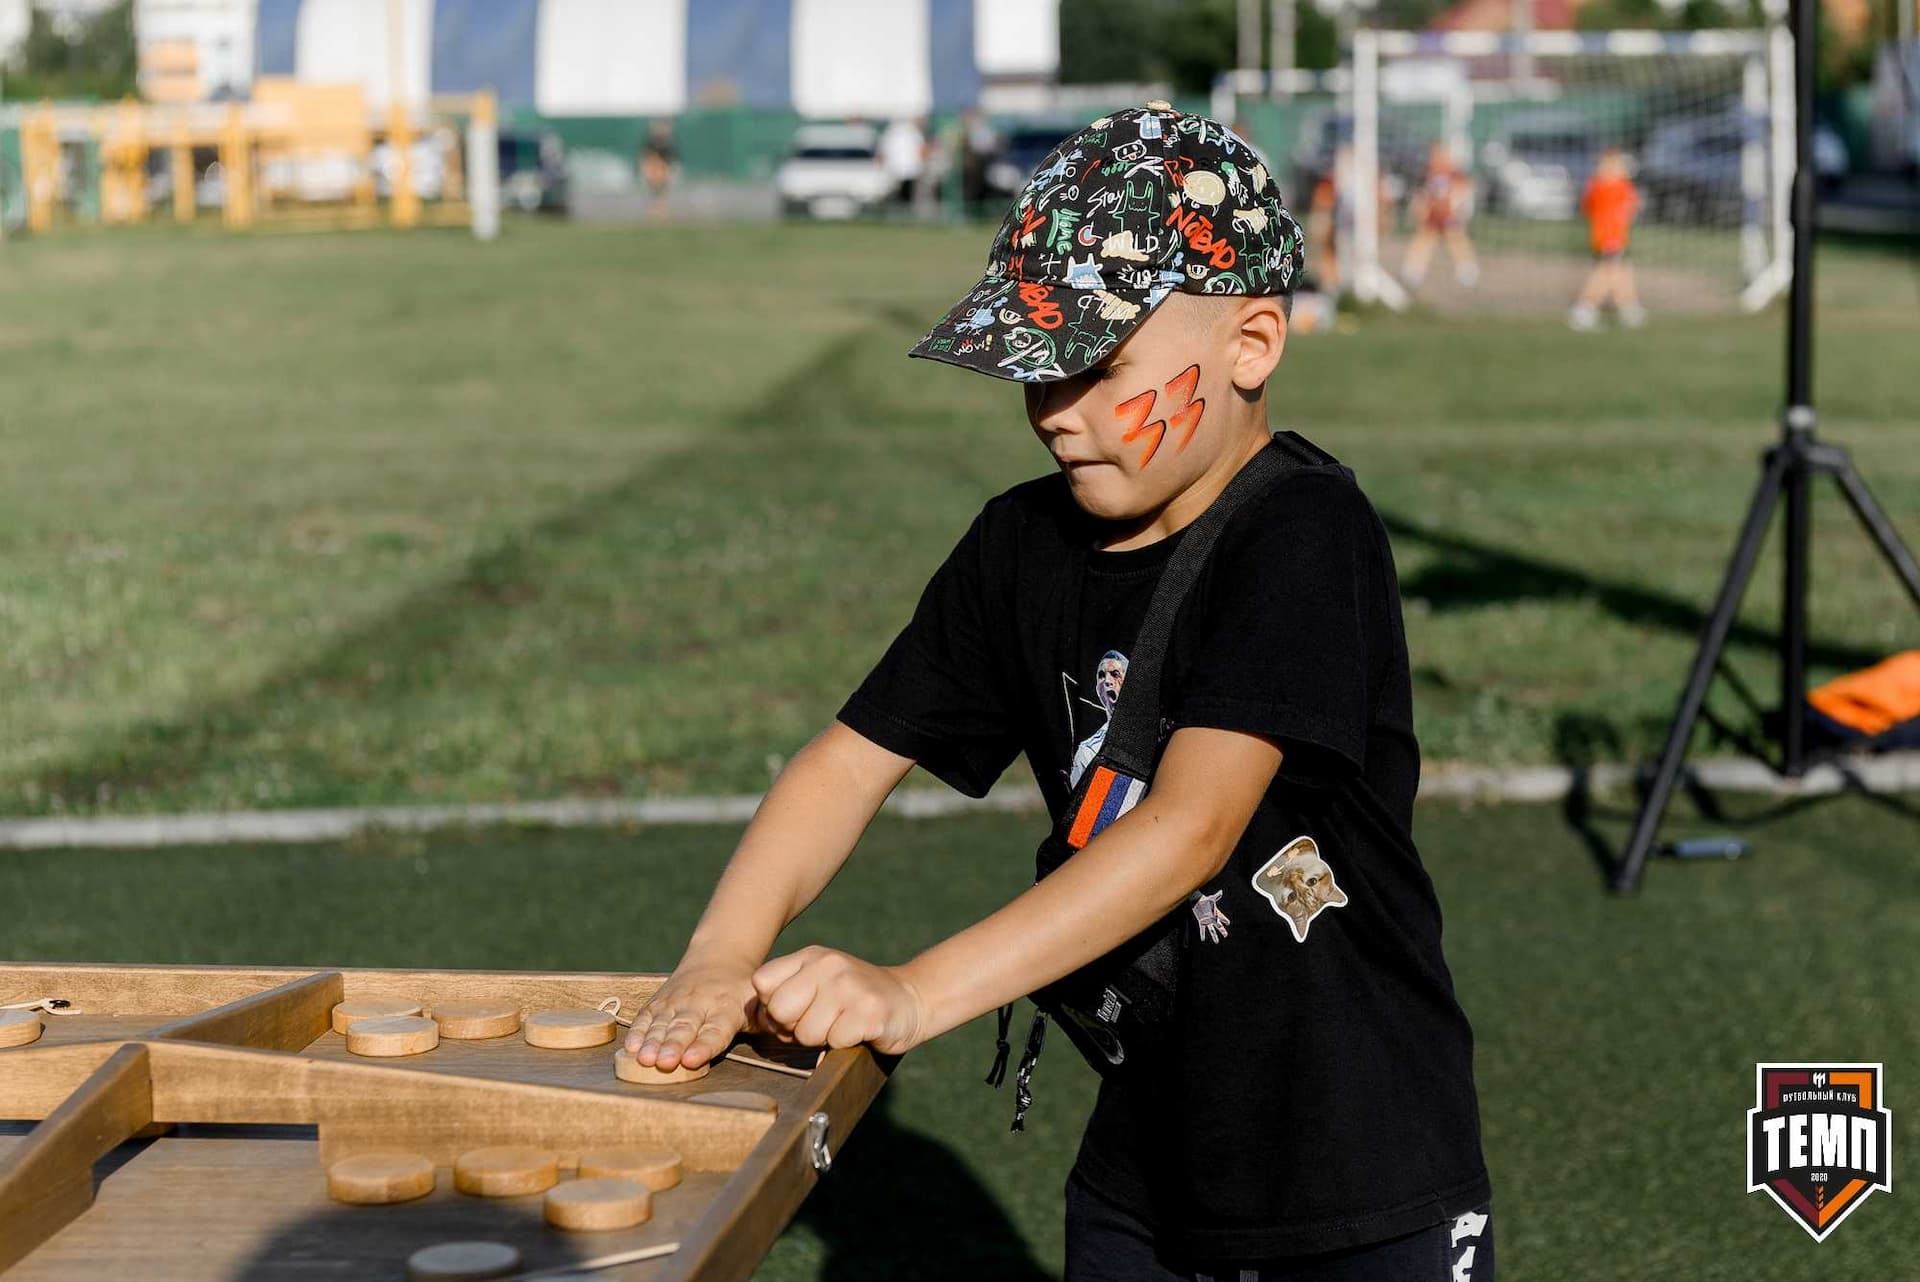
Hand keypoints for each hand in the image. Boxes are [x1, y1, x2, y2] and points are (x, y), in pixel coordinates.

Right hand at [623, 956, 763, 1071]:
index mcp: (727, 1007)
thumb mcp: (758, 1002)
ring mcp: (677, 1001)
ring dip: (652, 1042)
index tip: (692, 1059)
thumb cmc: (741, 991)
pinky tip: (631, 1047)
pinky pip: (647, 1016)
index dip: (704, 1045)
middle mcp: (700, 1003)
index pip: (715, 1029)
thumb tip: (784, 1031)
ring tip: (644, 1059)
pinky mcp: (660, 1001)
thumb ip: (768, 1019)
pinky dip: (638, 1031)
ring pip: (663, 1023)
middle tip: (665, 1063)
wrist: (717, 957)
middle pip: (685, 1027)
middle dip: (673, 1045)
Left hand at [750, 945, 930, 1056]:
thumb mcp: (818, 983)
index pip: (762, 982)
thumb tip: (762, 1021)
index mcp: (811, 957)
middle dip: (794, 1028)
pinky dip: (844, 1045)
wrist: (911, 998)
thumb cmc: (852, 1000)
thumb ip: (787, 994)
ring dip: (822, 1040)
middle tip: (818, 1024)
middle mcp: (829, 965)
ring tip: (841, 1025)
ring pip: (806, 1033)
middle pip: (780, 1011)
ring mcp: (850, 986)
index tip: (794, 1013)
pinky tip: (859, 1032)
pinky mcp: (869, 1012)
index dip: (771, 1008)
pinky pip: (834, 1042)